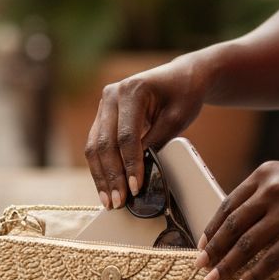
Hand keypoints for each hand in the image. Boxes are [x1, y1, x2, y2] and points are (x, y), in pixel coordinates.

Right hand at [85, 56, 208, 209]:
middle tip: (118, 202)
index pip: (127, 136)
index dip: (130, 165)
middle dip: (112, 176)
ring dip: (101, 176)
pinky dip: (101, 167)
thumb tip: (142, 171)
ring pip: (94, 146)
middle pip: (104, 143)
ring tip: (109, 201)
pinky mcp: (103, 116)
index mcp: (132, 90)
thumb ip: (157, 141)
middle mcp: (111, 95)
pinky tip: (106, 186)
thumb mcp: (178, 118)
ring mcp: (104, 105)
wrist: (181, 77)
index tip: (135, 188)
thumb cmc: (184, 94)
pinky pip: (96, 145)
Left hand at [193, 156, 278, 279]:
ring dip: (226, 266)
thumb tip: (250, 220)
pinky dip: (252, 277)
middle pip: (232, 226)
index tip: (202, 245)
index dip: (212, 228)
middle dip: (213, 250)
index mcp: (267, 174)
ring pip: (246, 245)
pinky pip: (271, 260)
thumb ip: (272, 192)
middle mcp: (272, 190)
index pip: (229, 204)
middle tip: (200, 268)